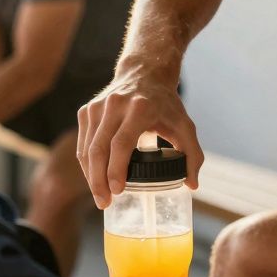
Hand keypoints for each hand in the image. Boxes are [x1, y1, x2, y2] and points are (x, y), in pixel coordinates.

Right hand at [77, 76, 203, 208]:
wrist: (144, 72)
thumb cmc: (165, 103)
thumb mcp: (185, 125)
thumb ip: (193, 155)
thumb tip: (192, 184)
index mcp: (139, 108)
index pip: (121, 143)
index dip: (117, 169)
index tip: (118, 191)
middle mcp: (114, 105)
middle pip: (99, 149)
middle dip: (98, 181)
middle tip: (105, 203)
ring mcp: (96, 107)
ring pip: (87, 149)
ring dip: (91, 176)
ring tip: (101, 196)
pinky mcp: (86, 111)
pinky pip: (83, 144)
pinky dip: (87, 164)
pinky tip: (95, 178)